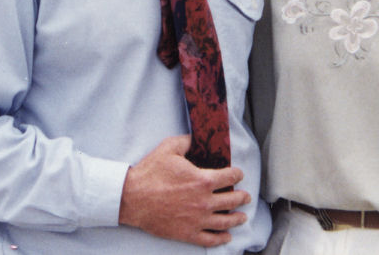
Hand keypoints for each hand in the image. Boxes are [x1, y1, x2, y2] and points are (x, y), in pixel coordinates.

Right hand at [118, 135, 249, 246]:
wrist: (133, 198)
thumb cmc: (150, 173)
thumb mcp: (168, 148)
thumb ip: (187, 142)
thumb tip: (196, 139)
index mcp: (203, 180)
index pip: (229, 177)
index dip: (237, 174)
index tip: (238, 174)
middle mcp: (205, 201)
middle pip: (232, 200)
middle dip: (242, 197)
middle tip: (245, 196)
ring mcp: (198, 219)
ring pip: (226, 221)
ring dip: (237, 218)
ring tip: (242, 217)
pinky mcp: (188, 233)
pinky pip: (211, 239)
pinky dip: (222, 238)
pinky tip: (226, 236)